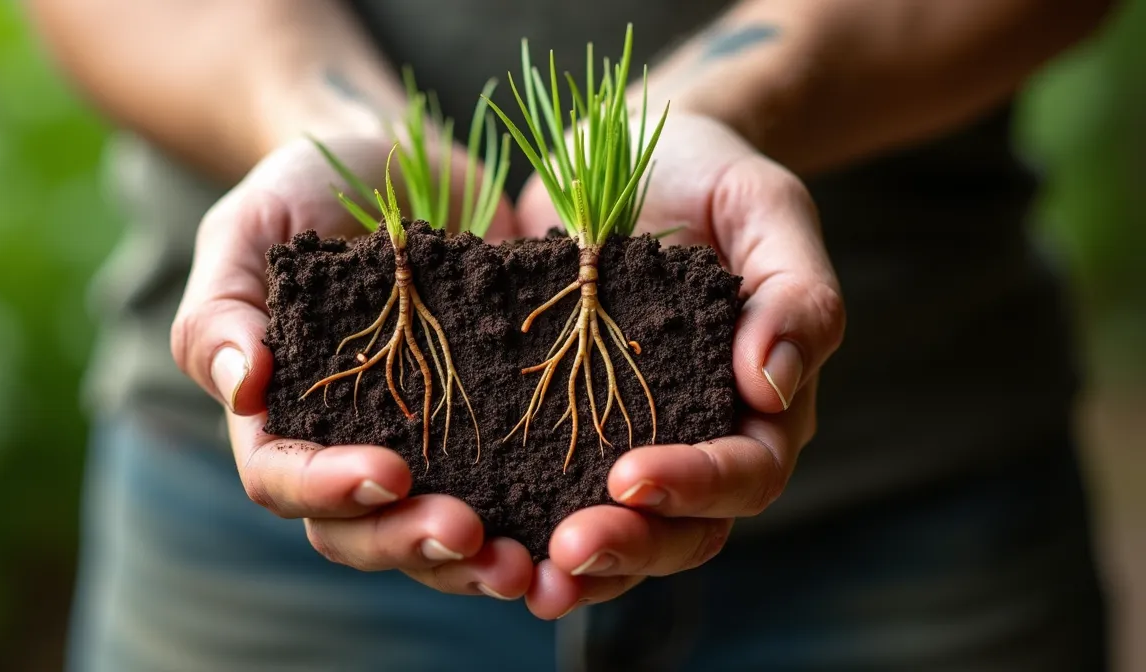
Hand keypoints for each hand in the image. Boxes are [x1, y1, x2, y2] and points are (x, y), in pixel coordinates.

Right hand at [170, 136, 534, 599]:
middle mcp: (347, 446)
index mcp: (279, 417)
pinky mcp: (488, 425)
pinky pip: (506, 494)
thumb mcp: (247, 230)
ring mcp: (422, 443)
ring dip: (474, 562)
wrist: (393, 164)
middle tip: (469, 535)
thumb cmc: (302, 193)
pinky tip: (574, 527)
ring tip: (526, 566)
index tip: (389, 470)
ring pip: (433, 534)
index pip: (284, 480)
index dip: (329, 490)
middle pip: (360, 532)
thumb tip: (245, 387)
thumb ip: (221, 308)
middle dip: (410, 542)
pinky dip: (534, 520)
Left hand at [515, 113, 845, 618]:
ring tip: (519, 577)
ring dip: (574, 566)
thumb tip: (771, 386)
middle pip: (683, 530)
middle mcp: (694, 436)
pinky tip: (470, 534)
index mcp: (758, 402)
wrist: (626, 149)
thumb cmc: (710, 174)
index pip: (745, 472)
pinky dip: (516, 523)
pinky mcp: (555, 423)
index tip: (630, 477)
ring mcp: (623, 436)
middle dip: (629, 548)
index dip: (696, 486)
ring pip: (617, 534)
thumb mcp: (767, 209)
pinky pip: (543, 492)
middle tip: (565, 551)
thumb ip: (794, 293)